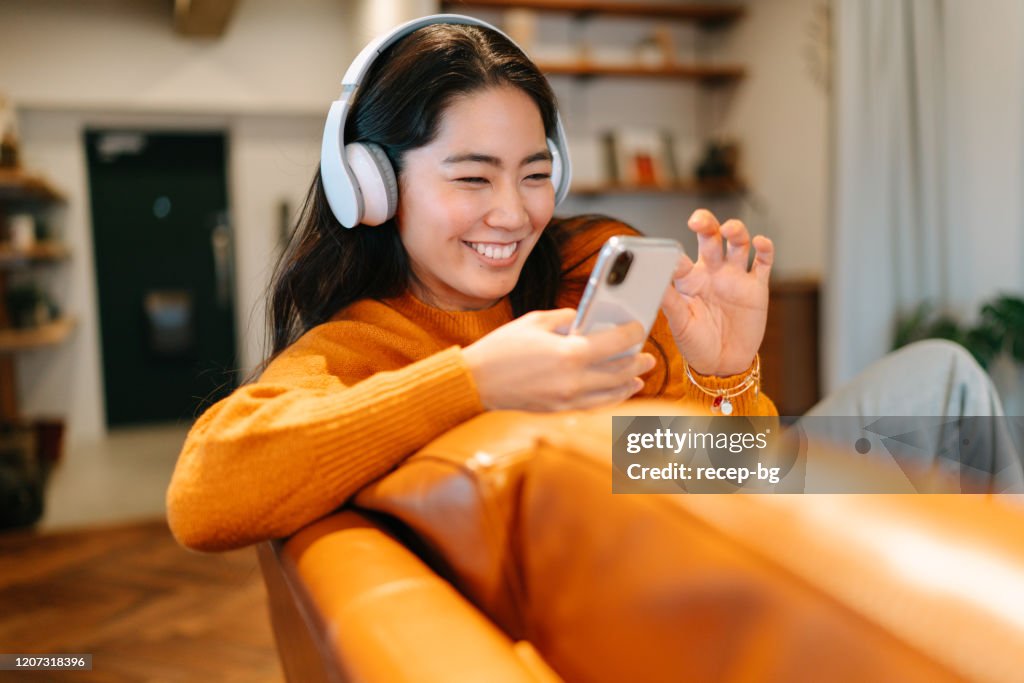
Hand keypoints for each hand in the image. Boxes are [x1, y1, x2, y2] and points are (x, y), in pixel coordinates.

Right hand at [463, 308, 655, 410]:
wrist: (477, 381)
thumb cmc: (502, 348)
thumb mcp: (535, 321)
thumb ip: (565, 318)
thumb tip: (585, 320)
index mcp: (569, 353)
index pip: (615, 343)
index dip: (632, 334)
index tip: (639, 327)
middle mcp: (574, 379)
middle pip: (619, 371)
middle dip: (637, 362)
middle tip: (648, 355)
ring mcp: (568, 398)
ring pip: (611, 393)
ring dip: (629, 382)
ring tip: (639, 375)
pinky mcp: (560, 409)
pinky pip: (595, 405)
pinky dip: (611, 398)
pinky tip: (618, 392)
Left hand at [661, 209, 773, 375]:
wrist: (723, 363)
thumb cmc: (696, 343)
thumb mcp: (679, 323)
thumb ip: (669, 300)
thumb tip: (652, 280)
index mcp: (689, 279)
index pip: (682, 258)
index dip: (677, 256)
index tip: (671, 259)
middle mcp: (712, 272)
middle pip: (711, 238)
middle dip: (706, 224)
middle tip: (699, 220)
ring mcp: (735, 277)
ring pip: (737, 244)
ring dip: (736, 231)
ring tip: (730, 229)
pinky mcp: (756, 287)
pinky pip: (763, 262)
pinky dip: (765, 249)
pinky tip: (760, 242)